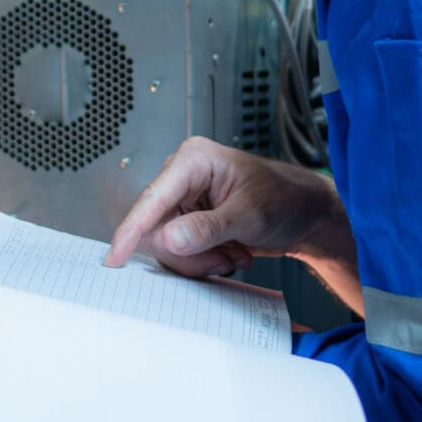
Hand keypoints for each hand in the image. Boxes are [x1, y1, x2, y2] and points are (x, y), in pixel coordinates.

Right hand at [103, 137, 360, 308]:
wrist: (306, 214)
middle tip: (224, 260)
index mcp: (193, 160)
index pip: (152, 199)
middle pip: (156, 229)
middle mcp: (182, 178)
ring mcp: (184, 201)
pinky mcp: (189, 220)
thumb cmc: (286, 199)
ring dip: (201, 261)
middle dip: (190, 254)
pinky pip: (179, 251)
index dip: (131, 231)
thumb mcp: (250, 215)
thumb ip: (209, 228)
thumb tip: (170, 238)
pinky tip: (230, 254)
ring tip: (234, 255)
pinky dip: (204, 262)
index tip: (115, 259)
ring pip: (167, 246)